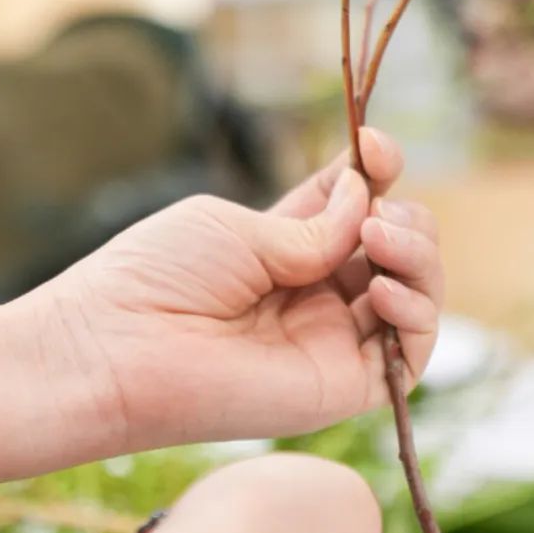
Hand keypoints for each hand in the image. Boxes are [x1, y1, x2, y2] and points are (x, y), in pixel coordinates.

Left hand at [27, 127, 443, 455]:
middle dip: (405, 217)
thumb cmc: (156, 278)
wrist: (115, 348)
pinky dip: (417, 312)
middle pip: (395, 248)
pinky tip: (384, 287)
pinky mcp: (342, 387)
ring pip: (415, 295)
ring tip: (381, 239)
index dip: (374, 173)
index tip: (375, 146)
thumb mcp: (238, 229)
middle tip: (375, 214)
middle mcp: (314, 295)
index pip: (354, 206)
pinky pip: (409, 354)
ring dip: (418, 256)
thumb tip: (368, 206)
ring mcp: (331, 341)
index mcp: (283, 249)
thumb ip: (311, 226)